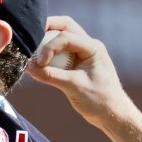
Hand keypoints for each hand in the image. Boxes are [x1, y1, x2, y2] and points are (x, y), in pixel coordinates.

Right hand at [26, 15, 133, 129]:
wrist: (112, 114)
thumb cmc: (100, 101)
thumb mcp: (74, 87)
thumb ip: (51, 76)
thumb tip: (29, 67)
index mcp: (93, 48)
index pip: (66, 36)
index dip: (49, 47)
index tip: (39, 63)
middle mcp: (88, 46)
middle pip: (64, 27)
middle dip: (46, 29)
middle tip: (29, 38)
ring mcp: (82, 54)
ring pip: (61, 38)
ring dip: (46, 43)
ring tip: (32, 55)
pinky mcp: (75, 64)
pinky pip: (59, 53)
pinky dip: (48, 56)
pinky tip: (38, 65)